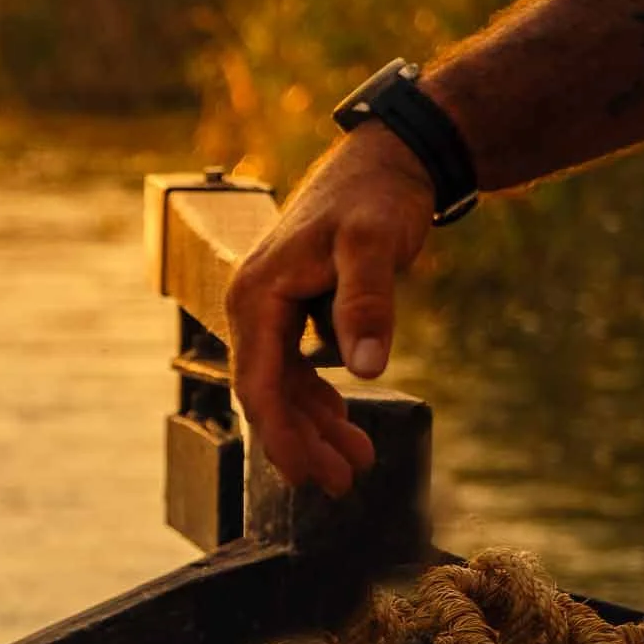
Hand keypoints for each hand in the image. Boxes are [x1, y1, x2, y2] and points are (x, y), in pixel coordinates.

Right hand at [225, 122, 435, 493]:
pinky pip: (298, 369)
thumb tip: (365, 369)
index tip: (307, 476)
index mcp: (257, 294)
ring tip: (358, 464)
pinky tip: (347, 424)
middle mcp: (254, 305)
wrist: (388, 159)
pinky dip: (322, 401)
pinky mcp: (296, 310)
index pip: (259, 383)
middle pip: (268, 394)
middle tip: (343, 483)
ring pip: (285, 387)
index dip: (281, 436)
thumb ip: (366, 303)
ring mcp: (273, 309)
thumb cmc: (377, 196)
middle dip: (302, 443)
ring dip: (316, 428)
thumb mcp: (374, 244)